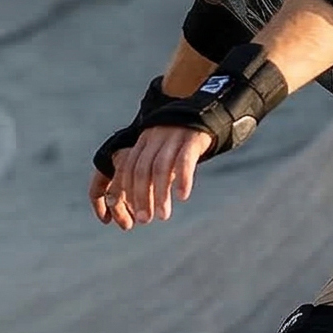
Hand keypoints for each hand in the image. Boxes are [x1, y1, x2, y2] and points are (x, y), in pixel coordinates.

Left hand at [89, 125, 213, 228]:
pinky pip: (184, 160)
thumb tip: (140, 202)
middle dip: (140, 197)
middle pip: (141, 170)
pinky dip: (182, 179)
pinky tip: (182, 196)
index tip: (130, 213)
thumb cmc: (181, 140)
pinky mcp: (192, 139)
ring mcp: (173, 138)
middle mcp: (154, 139)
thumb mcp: (161, 150)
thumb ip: (150, 171)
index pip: (128, 168)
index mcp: (143, 142)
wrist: (205, 112)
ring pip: (160, 168)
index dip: (127, 191)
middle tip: (144, 220)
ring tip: (163, 216)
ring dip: (159, 194)